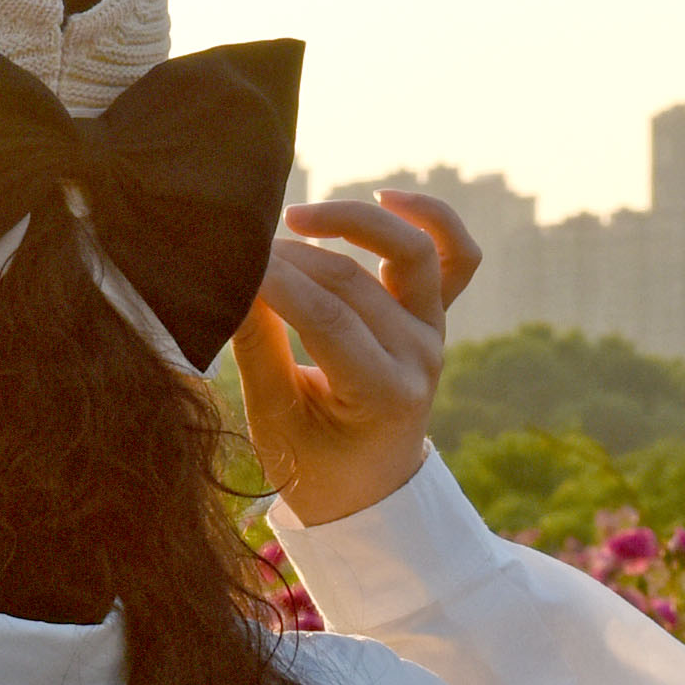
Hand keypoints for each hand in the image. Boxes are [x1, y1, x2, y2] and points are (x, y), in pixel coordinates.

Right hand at [233, 192, 474, 525]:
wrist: (368, 488)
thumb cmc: (312, 463)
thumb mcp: (272, 419)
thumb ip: (256, 348)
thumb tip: (232, 280)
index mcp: (383, 393)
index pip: (325, 318)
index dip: (274, 284)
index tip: (229, 262)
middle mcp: (421, 355)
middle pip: (355, 282)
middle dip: (292, 258)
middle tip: (240, 252)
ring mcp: (436, 330)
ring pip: (411, 252)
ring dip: (355, 223)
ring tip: (297, 217)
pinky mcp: (438, 314)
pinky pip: (456, 255)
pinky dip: (432, 217)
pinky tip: (388, 196)